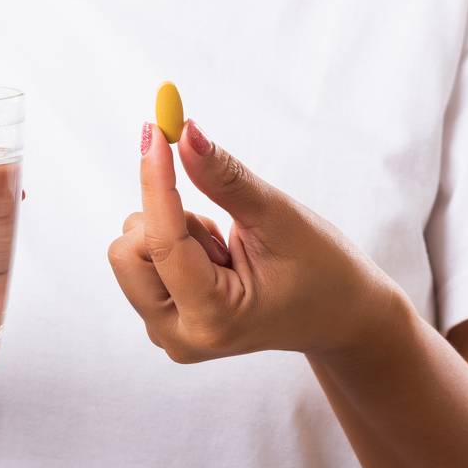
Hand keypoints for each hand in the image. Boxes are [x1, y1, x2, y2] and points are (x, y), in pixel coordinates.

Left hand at [107, 120, 407, 363]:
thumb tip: (184, 133)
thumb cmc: (322, 271)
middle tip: (218, 228)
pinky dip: (174, 245)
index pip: (163, 241)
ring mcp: (164, 331)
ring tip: (226, 254)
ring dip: (174, 233)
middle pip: (129, 250)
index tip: (154, 132)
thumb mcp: (279, 219)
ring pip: (131, 251)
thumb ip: (226, 179)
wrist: (338, 318)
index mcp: (212, 320)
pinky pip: (142, 259)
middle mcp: (176, 335)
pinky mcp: (160, 318)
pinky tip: (217, 264)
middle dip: (166, 220)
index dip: (156, 181)